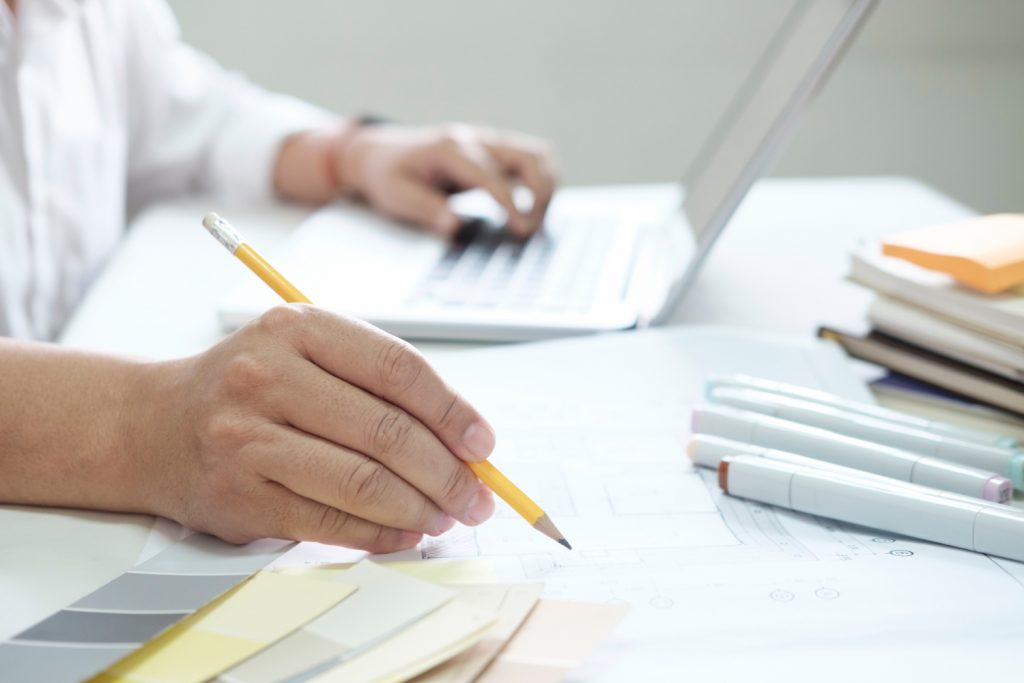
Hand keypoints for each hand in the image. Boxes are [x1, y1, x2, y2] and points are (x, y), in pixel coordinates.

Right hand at [132, 305, 495, 552]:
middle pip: (386, 431)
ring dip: (420, 508)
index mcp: (298, 327)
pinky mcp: (239, 495)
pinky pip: (329, 522)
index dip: (453, 411)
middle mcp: (267, 376)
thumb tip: (464, 439)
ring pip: (361, 482)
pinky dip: (380, 533)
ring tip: (446, 516)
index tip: (484, 444)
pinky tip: (405, 532)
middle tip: (479, 496)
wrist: (154, 423)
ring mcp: (247, 438)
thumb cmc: (252, 385)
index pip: (398, 369)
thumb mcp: (308, 352)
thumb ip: (379, 383)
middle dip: (448, 473)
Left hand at [341, 124, 555, 237]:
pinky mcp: (495, 149)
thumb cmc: (388, 176)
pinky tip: (531, 206)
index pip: (492, 176)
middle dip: (538, 195)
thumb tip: (456, 226)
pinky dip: (540, 181)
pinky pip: (531, 158)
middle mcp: (474, 139)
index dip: (511, 204)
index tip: (520, 229)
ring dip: (546, 188)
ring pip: (537, 154)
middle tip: (528, 230)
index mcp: (449, 149)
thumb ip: (427, 210)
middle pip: (527, 157)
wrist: (380, 153)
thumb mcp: (397, 197)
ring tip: (534, 219)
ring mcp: (487, 140)